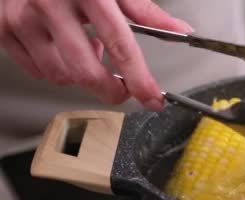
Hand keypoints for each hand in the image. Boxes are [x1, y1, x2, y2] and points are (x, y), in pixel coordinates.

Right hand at [0, 0, 192, 109]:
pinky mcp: (3, 28)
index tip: (152, 98)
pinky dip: (55, 67)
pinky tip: (60, 46)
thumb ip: (143, 9)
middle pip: (86, 71)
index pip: (120, 45)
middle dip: (110, 90)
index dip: (139, 79)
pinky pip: (36, 70)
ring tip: (85, 48)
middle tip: (122, 89)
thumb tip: (179, 30)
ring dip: (79, 74)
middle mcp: (50, 3)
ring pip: (60, 75)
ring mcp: (22, 17)